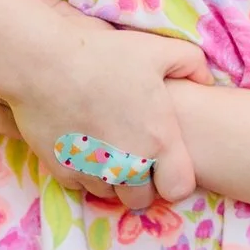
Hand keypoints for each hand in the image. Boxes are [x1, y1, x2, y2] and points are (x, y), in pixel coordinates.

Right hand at [0, 18, 212, 209]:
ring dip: (112, 180)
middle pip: (142, 199)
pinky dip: (84, 172)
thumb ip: (192, 64)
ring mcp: (92, 172)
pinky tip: (83, 145)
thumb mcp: (158, 50)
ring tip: (108, 148)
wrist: (43, 64)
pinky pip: (80, 185)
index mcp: (158, 141)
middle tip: (134, 154)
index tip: (165, 160)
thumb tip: (205, 80)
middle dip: (142, 183)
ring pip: (110, 195)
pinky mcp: (62, 171)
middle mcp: (127, 166)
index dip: (175, 177)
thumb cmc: (105, 55)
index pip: (179, 189)